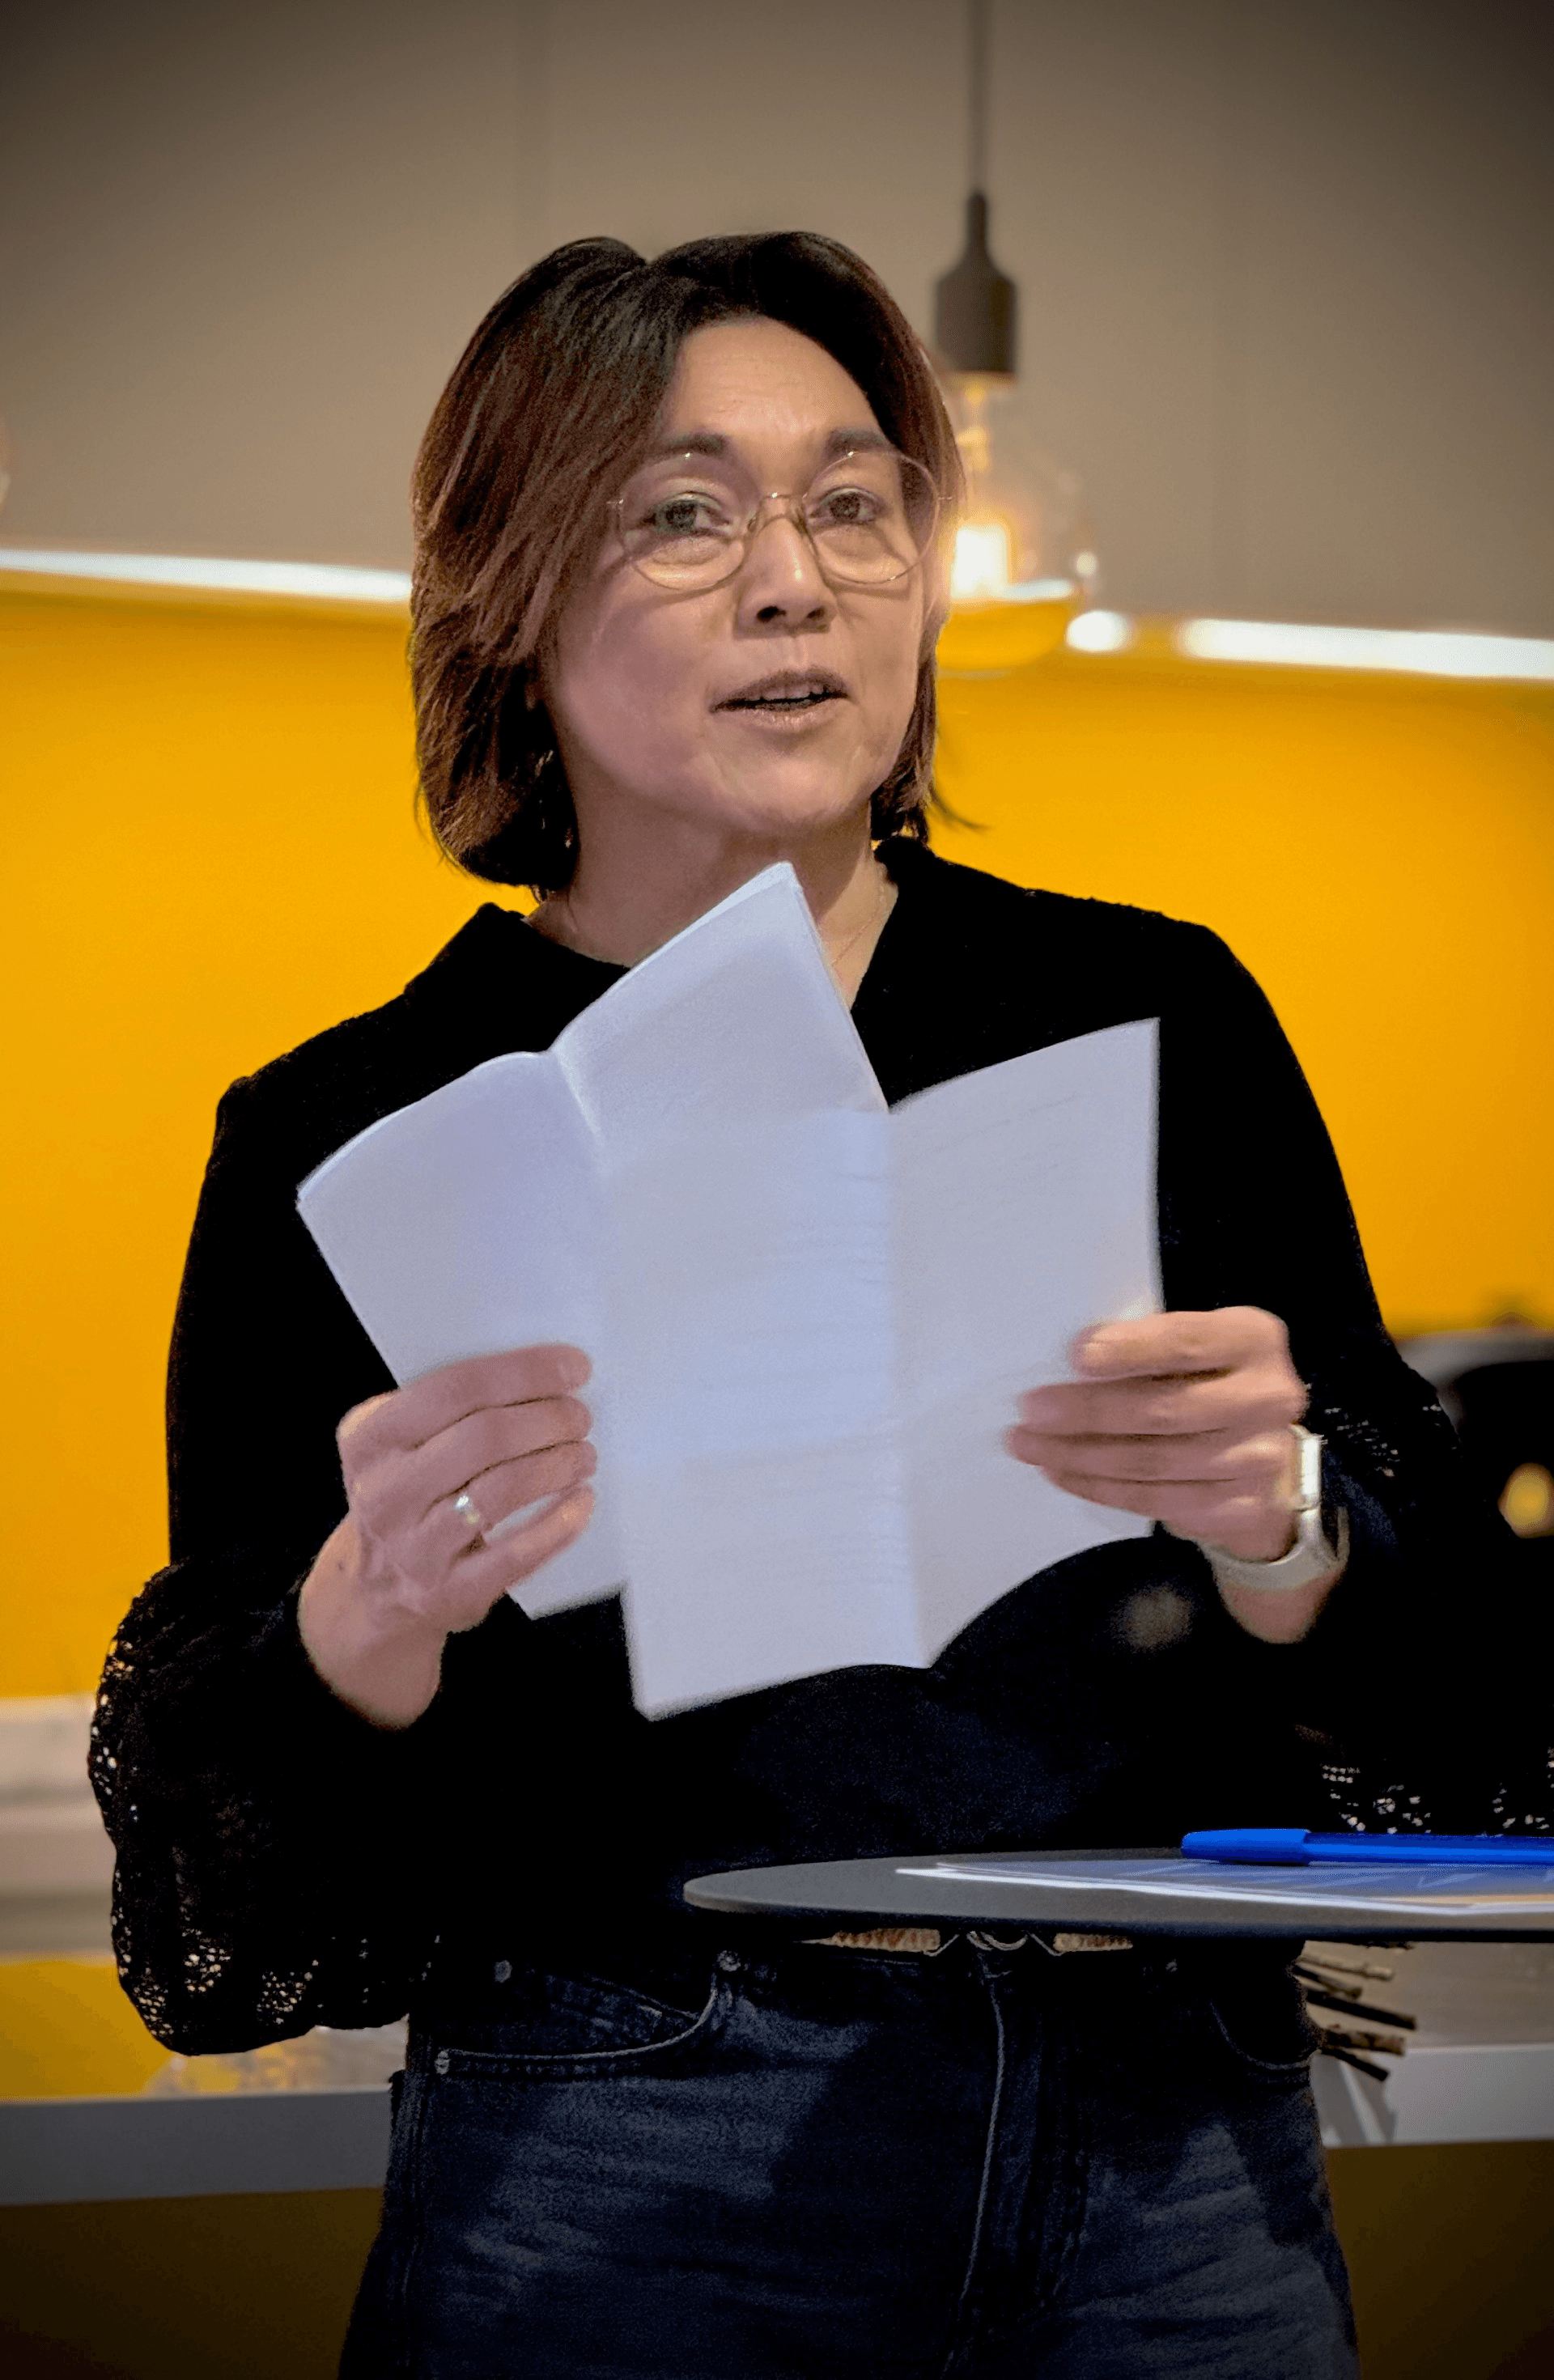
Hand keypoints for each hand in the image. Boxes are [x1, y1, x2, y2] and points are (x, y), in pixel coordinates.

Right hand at [299, 1345, 595, 1724]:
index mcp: (368, 1438)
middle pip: (483, 1437)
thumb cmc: (408, 1495)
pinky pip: (517, 1553)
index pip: (454, 1389)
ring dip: (557, 1464)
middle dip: (547, 1418)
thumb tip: (545, 1373)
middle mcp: (384, 1492)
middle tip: (579, 1416)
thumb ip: (452, 1406)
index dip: (523, 1372)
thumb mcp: (400, 1444)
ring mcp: (413, 1547)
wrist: (378, 1587)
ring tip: (583, 1455)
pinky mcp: (449, 1592)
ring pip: (502, 1490)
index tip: (574, 1366)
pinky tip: (581, 1501)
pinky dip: (559, 1523)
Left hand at [1007, 1307, 1307, 1559]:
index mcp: (1252, 1339)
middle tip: (1031, 1411)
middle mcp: (1266, 1397)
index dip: (1131, 1350)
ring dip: (1081, 1456)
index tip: (1076, 1356)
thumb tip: (1070, 1362)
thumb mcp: (1192, 1349)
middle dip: (1088, 1412)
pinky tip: (1063, 1472)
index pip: (1188, 1342)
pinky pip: (1156, 1501)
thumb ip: (1148, 1347)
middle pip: (1165, 1410)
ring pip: (1153, 1462)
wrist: (1264, 1456)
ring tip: (1031, 1445)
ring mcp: (1259, 1458)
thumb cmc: (1208, 1384)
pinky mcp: (1241, 1507)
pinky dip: (1100, 1487)